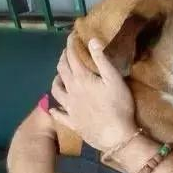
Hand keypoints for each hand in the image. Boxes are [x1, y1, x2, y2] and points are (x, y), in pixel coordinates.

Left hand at [50, 35, 135, 150]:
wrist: (116, 137)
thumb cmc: (119, 106)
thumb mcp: (115, 79)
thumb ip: (102, 59)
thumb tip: (92, 40)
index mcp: (81, 78)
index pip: (72, 56)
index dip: (71, 44)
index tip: (72, 36)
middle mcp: (71, 90)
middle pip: (62, 70)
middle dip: (63, 57)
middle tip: (67, 52)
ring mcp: (69, 107)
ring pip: (55, 89)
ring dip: (56, 79)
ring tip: (60, 75)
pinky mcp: (72, 122)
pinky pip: (58, 114)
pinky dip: (55, 109)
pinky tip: (54, 108)